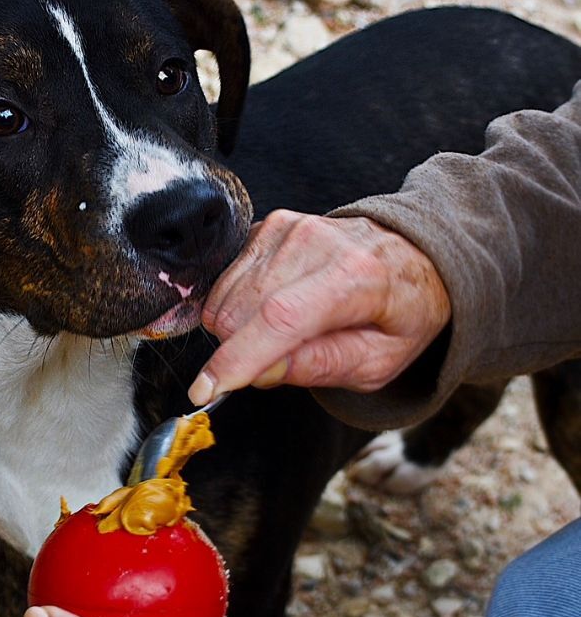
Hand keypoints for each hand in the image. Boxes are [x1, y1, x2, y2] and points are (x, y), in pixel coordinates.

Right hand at [188, 211, 450, 403]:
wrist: (412, 253)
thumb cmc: (399, 313)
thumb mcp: (379, 361)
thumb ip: (320, 366)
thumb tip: (259, 373)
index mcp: (357, 277)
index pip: (282, 318)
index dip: (237, 358)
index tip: (204, 391)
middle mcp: (317, 243)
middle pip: (242, 313)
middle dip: (245, 353)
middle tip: (284, 361)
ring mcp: (289, 228)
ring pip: (225, 301)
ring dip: (240, 331)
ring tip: (287, 332)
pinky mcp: (269, 225)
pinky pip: (225, 282)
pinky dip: (238, 307)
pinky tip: (272, 307)